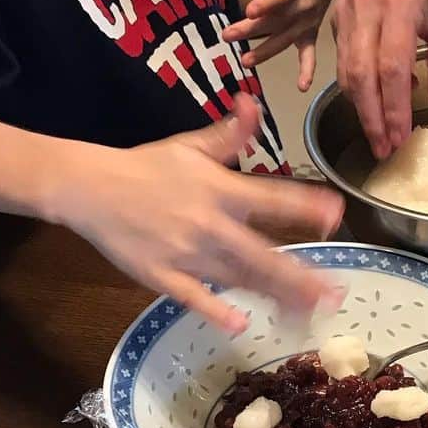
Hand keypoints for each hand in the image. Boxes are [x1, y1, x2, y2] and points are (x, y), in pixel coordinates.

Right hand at [53, 95, 345, 332]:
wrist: (91, 188)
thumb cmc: (148, 166)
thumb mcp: (191, 145)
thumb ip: (229, 133)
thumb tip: (253, 104)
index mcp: (220, 189)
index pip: (271, 198)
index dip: (305, 205)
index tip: (336, 213)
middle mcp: (209, 224)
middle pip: (261, 253)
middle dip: (299, 275)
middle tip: (332, 292)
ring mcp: (186, 254)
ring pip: (237, 279)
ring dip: (273, 295)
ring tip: (306, 311)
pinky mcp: (161, 276)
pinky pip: (193, 297)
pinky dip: (215, 310)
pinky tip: (239, 323)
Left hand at [224, 0, 334, 90]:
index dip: (267, 3)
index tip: (249, 12)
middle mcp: (304, 5)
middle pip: (276, 19)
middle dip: (252, 29)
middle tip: (226, 35)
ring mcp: (307, 24)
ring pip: (284, 38)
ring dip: (265, 51)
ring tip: (245, 60)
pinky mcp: (308, 36)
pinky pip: (309, 54)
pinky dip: (307, 70)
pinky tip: (302, 87)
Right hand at [332, 0, 427, 158]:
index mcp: (400, 5)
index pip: (392, 67)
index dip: (395, 107)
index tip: (401, 137)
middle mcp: (366, 10)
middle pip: (362, 75)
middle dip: (372, 118)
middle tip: (384, 150)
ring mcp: (344, 14)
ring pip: (345, 72)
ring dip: (360, 109)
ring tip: (378, 138)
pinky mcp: (334, 19)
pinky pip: (341, 62)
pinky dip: (354, 89)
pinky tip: (372, 107)